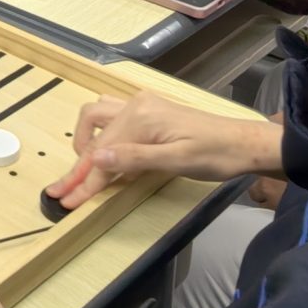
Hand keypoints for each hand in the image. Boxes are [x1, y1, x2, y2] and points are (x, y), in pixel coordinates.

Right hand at [48, 93, 283, 211]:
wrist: (245, 143)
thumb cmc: (216, 155)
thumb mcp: (176, 161)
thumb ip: (134, 159)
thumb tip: (96, 158)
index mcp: (140, 117)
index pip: (103, 154)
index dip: (83, 181)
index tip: (65, 201)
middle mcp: (135, 105)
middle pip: (94, 137)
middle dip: (77, 166)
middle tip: (62, 191)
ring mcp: (142, 106)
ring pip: (98, 118)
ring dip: (86, 143)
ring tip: (83, 170)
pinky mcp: (150, 112)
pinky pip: (113, 118)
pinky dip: (102, 135)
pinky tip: (106, 154)